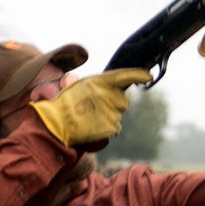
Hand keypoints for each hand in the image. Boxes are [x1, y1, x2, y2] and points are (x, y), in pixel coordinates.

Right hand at [28, 68, 151, 151]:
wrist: (56, 127)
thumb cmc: (61, 107)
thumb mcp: (70, 87)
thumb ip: (82, 84)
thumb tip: (77, 79)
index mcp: (98, 82)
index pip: (123, 76)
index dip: (138, 75)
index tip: (148, 76)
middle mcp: (108, 95)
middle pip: (122, 101)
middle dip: (113, 105)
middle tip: (94, 109)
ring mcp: (111, 111)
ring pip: (118, 116)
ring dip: (108, 118)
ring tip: (89, 120)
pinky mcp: (112, 126)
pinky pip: (115, 129)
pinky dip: (106, 130)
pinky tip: (93, 129)